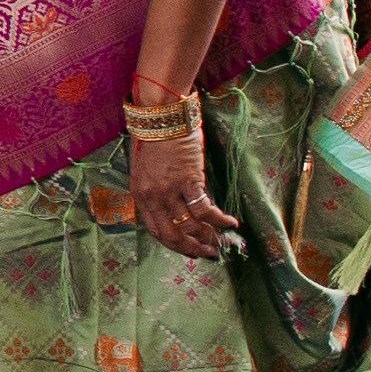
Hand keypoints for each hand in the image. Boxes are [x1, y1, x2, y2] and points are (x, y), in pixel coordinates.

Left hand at [128, 126, 237, 262]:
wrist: (161, 118)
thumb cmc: (155, 140)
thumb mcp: (147, 170)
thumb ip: (156, 192)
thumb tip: (174, 211)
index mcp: (140, 195)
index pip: (155, 230)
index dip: (174, 244)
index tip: (188, 250)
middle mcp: (152, 197)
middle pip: (172, 234)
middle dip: (191, 248)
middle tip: (207, 253)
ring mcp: (169, 191)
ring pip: (190, 225)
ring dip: (208, 237)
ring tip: (220, 242)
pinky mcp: (189, 181)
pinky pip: (205, 209)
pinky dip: (219, 219)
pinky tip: (230, 222)